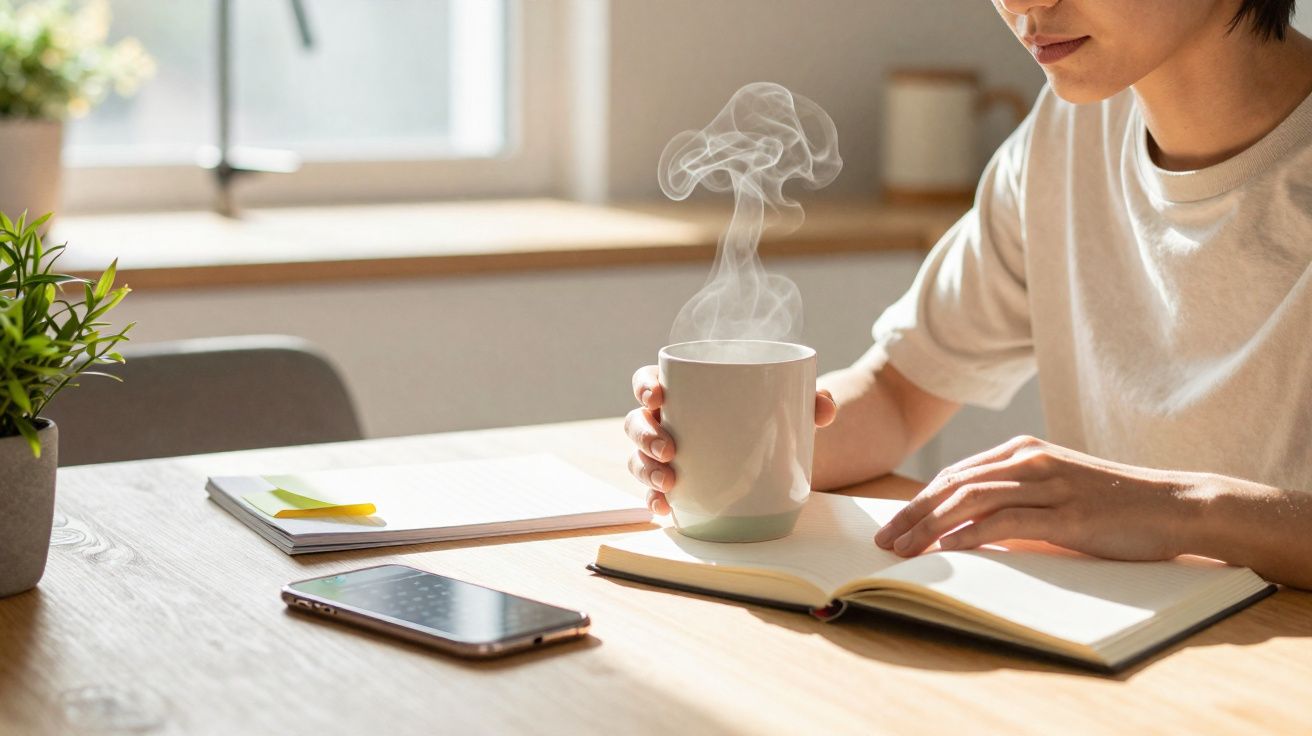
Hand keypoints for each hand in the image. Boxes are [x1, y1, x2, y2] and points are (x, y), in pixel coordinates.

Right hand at [625, 364, 837, 514]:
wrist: (773, 449)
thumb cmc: (767, 415)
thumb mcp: (787, 403)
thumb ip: (808, 398)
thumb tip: (825, 406)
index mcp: (683, 390)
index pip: (649, 380)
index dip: (645, 386)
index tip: (657, 395)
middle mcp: (666, 421)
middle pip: (637, 422)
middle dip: (645, 436)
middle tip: (670, 449)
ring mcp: (665, 455)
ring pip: (638, 459)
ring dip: (647, 470)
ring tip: (669, 482)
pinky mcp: (674, 484)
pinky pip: (653, 492)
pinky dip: (655, 500)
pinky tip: (666, 508)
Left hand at [873, 435, 1201, 560]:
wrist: (1175, 504)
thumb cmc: (1115, 506)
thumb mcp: (1057, 493)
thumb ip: (1016, 501)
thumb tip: (969, 529)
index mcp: (1024, 452)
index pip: (956, 475)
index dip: (919, 500)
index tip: (893, 524)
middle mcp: (1030, 461)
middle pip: (953, 484)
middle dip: (912, 513)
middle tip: (884, 541)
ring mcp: (1048, 484)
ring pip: (970, 499)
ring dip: (929, 525)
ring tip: (903, 550)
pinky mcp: (1067, 514)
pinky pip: (1005, 521)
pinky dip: (968, 534)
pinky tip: (945, 549)